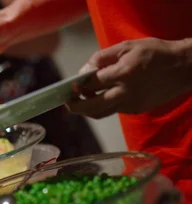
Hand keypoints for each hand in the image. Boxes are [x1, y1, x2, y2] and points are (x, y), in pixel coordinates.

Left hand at [68, 38, 191, 118]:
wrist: (183, 68)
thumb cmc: (155, 53)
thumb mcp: (127, 47)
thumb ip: (102, 57)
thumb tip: (84, 70)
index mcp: (123, 74)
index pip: (91, 84)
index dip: (78, 85)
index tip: (70, 84)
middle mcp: (125, 93)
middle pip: (91, 107)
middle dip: (74, 106)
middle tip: (66, 101)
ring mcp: (130, 105)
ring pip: (100, 113)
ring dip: (87, 109)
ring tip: (80, 101)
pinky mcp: (135, 111)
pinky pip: (113, 110)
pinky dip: (104, 105)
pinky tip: (102, 96)